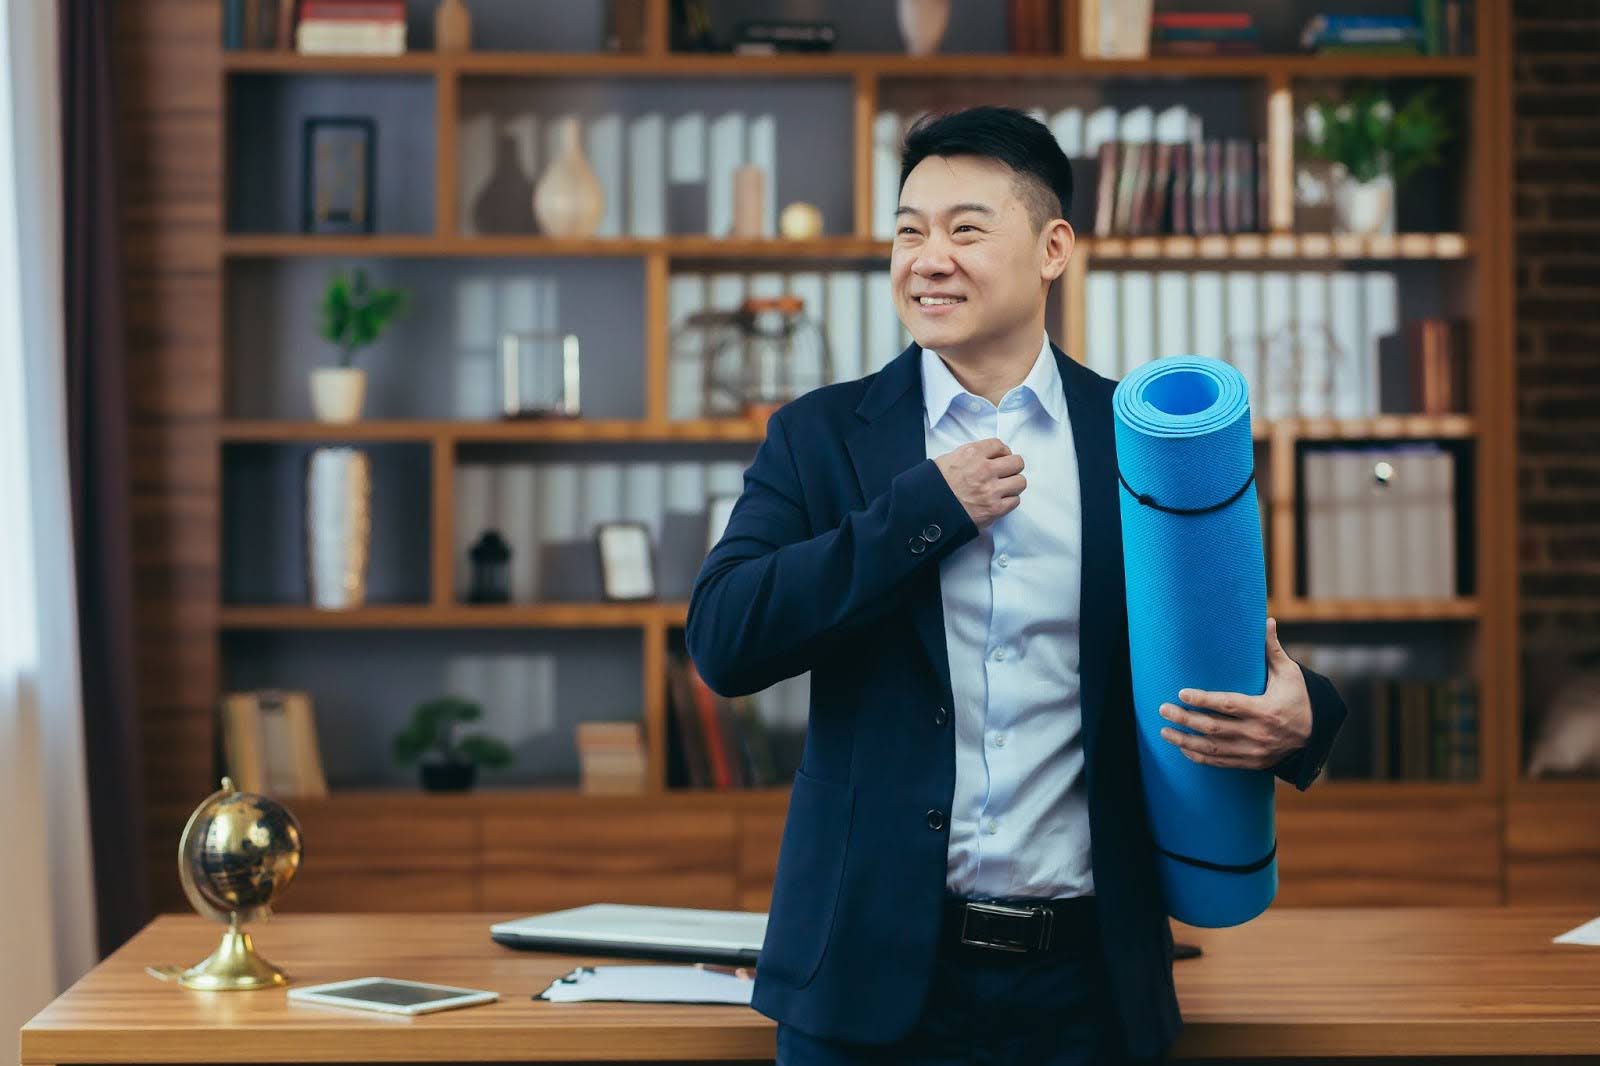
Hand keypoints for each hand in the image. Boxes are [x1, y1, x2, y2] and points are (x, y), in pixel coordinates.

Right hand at [934, 438, 1024, 530]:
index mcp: (972, 454)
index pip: (1000, 445)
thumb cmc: (936, 486)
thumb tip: (987, 457)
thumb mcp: (949, 459)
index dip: (1002, 452)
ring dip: (1013, 485)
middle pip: (1016, 462)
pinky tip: (999, 501)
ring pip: (1020, 482)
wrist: (928, 509)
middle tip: (1004, 473)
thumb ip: (972, 455)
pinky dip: (1009, 501)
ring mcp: (991, 490)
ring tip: (1003, 488)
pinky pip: (1015, 501)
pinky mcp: (994, 509)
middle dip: (1011, 467)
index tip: (1000, 458)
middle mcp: (984, 469)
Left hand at [1157, 617, 1311, 770]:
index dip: (1203, 700)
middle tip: (1163, 709)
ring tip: (1164, 731)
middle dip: (1185, 719)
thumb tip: (1267, 620)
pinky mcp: (1251, 763)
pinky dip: (1199, 757)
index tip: (1182, 693)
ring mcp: (1253, 751)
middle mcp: (1258, 733)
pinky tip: (1182, 747)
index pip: (1228, 705)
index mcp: (1266, 710)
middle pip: (1214, 728)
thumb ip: (1273, 650)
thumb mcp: (1289, 674)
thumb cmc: (1299, 699)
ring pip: (1212, 749)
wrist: (1316, 736)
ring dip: (1185, 741)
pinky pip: (1219, 762)